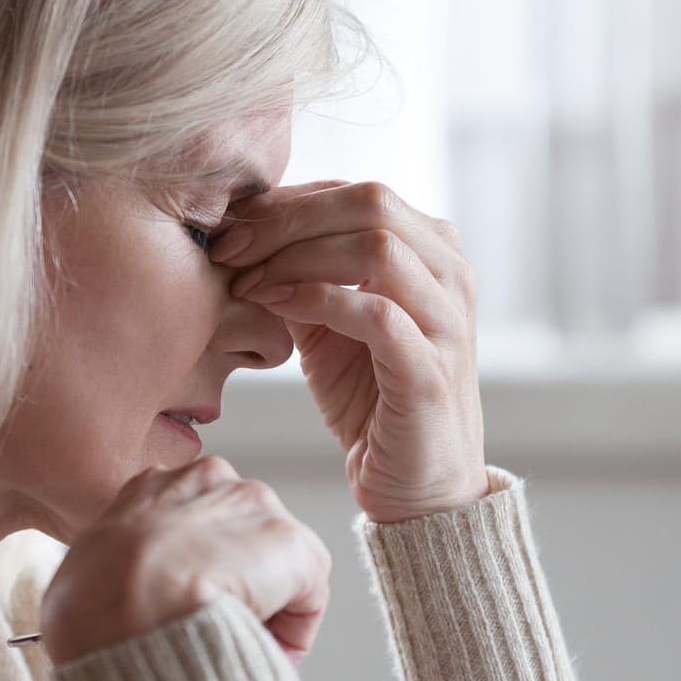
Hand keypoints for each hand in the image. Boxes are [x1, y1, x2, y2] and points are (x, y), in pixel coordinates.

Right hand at [40, 456, 330, 666]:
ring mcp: (254, 507)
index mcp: (152, 486)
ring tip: (233, 645)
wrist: (121, 607)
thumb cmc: (88, 605)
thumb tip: (120, 607)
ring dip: (264, 606)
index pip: (191, 525)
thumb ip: (115, 574)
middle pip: (240, 539)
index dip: (193, 575)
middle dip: (236, 585)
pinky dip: (292, 632)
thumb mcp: (84, 574)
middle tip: (215, 631)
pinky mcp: (292, 545)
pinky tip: (259, 650)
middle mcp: (209, 480)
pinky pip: (307, 598)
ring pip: (276, 566)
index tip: (187, 612)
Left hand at [208, 180, 488, 523]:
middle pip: (371, 202)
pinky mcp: (430, 372)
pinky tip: (272, 306)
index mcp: (431, 251)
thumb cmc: (370, 399)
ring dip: (297, 257)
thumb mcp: (326, 325)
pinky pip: (375, 314)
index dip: (287, 201)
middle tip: (229, 247)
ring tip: (246, 281)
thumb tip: (243, 234)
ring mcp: (448, 322)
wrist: (414, 486)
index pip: (355, 193)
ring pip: (378, 247)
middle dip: (287, 219)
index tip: (230, 227)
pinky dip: (316, 300)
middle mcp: (450, 275)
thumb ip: (300, 276)